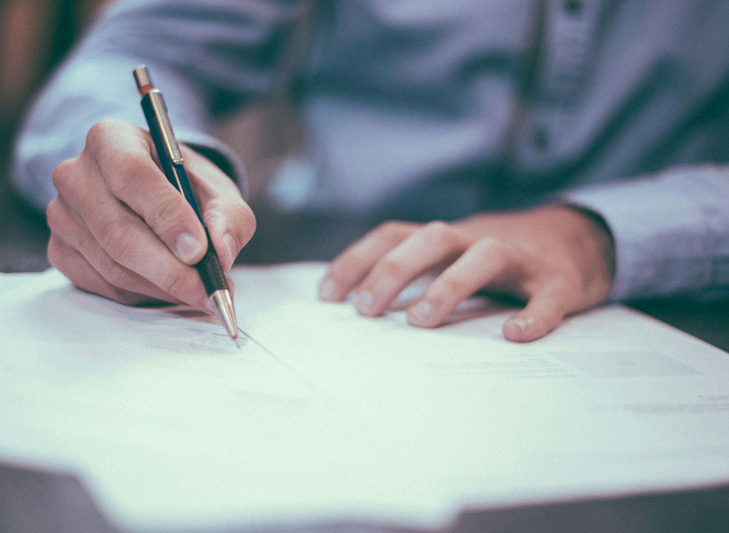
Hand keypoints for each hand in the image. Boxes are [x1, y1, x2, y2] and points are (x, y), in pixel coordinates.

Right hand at [46, 119, 254, 307]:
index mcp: (111, 139)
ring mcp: (62, 215)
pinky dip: (143, 294)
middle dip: (169, 269)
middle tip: (207, 290)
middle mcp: (76, 174)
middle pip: (117, 231)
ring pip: (112, 265)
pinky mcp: (60, 250)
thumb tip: (220, 252)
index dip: (166, 216)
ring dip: (161, 286)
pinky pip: (103, 284)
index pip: (131, 175)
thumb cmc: (186, 188)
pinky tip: (168, 288)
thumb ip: (228, 217)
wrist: (157, 196)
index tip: (199, 250)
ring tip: (198, 291)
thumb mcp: (218, 191)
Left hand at [319, 206, 614, 341]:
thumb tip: (359, 308)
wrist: (580, 239)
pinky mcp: (560, 280)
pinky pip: (548, 295)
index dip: (358, 260)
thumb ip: (417, 273)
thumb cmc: (500, 259)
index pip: (394, 235)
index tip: (327, 295)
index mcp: (448, 238)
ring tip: (420, 321)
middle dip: (394, 270)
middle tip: (366, 310)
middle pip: (432, 238)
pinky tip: (516, 335)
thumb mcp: (454, 257)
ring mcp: (521, 257)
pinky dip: (534, 314)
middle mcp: (478, 239)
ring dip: (449, 284)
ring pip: (484, 255)